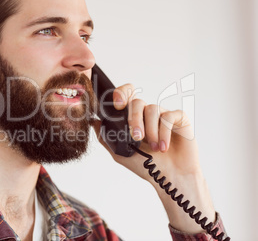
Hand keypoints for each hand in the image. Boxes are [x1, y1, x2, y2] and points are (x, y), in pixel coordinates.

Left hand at [92, 83, 215, 233]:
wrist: (168, 179)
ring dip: (150, 130)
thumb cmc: (147, 166)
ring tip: (154, 148)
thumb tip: (93, 122)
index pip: (126, 96)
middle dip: (134, 119)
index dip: (121, 94)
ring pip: (152, 109)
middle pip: (137, 102)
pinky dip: (164, 132)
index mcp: (133, 118)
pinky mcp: (179, 118)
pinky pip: (169, 116)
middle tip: (137, 137)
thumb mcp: (121, 153)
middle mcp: (147, 114)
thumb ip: (106, 137)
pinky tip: (163, 147)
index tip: (117, 105)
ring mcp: (163, 115)